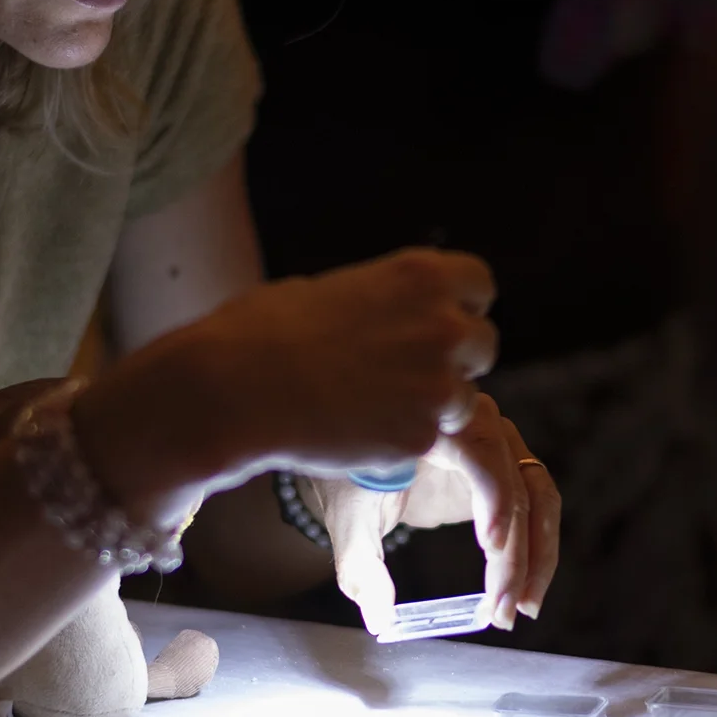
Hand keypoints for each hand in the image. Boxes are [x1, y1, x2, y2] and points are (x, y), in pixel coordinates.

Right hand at [77, 248, 498, 524]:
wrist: (234, 388)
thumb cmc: (264, 330)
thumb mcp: (334, 288)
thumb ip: (384, 301)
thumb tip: (394, 316)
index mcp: (422, 276)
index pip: (480, 286)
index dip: (457, 306)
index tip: (433, 322)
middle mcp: (443, 326)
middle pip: (482, 344)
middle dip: (452, 359)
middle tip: (401, 372)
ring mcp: (437, 385)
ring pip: (464, 399)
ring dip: (433, 404)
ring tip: (371, 403)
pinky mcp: (422, 437)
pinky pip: (430, 439)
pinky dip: (403, 439)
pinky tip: (357, 430)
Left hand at [307, 393, 562, 634]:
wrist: (357, 453)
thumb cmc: (352, 476)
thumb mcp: (349, 517)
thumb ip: (361, 567)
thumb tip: (380, 620)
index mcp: (438, 422)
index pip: (482, 455)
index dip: (493, 499)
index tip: (491, 546)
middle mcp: (479, 425)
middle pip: (520, 485)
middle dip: (517, 554)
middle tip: (503, 609)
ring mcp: (498, 448)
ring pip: (540, 499)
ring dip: (539, 557)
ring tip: (521, 608)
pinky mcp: (506, 473)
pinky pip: (536, 508)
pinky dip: (535, 551)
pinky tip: (518, 592)